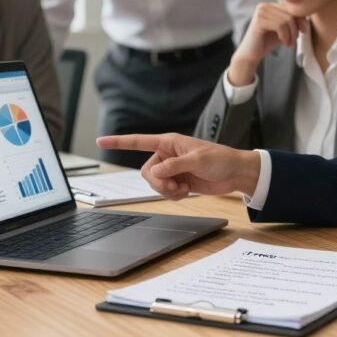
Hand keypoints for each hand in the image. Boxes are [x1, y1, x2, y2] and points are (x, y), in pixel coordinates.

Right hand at [97, 133, 261, 200]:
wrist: (235, 174)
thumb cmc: (220, 159)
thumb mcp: (198, 160)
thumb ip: (175, 165)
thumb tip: (156, 172)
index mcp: (169, 142)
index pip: (139, 141)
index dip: (119, 142)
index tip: (100, 140)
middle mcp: (167, 154)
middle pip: (146, 171)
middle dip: (157, 183)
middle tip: (175, 186)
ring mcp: (172, 169)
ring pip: (153, 183)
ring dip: (166, 190)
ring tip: (183, 189)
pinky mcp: (177, 181)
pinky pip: (164, 191)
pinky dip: (173, 195)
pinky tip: (186, 192)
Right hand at [228, 3, 307, 85]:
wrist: (251, 54)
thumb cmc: (267, 42)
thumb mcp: (284, 30)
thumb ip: (292, 22)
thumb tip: (306, 17)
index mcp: (270, 5)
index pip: (290, 9)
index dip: (300, 20)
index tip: (303, 32)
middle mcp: (264, 5)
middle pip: (290, 14)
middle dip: (295, 30)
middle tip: (293, 42)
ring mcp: (260, 12)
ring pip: (286, 20)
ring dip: (291, 35)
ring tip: (289, 44)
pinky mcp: (258, 21)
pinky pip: (279, 26)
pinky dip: (285, 36)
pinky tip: (283, 43)